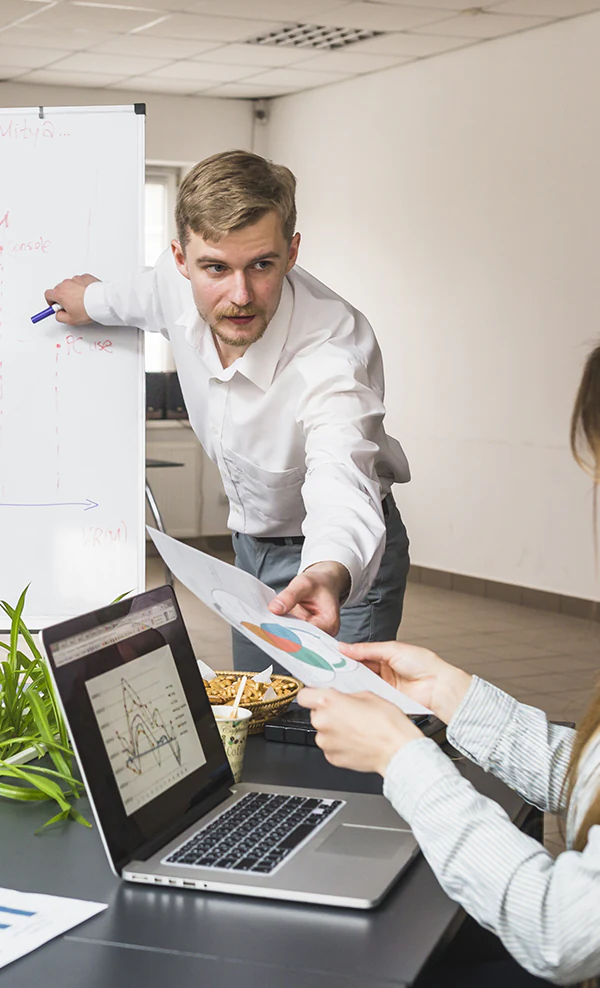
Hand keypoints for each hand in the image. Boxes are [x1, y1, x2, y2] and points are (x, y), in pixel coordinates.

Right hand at [44, 274, 99, 324]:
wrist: (103, 301)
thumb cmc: (88, 309)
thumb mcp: (71, 320)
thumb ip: (60, 317)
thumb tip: (58, 314)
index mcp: (60, 293)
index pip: (48, 294)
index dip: (51, 301)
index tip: (55, 306)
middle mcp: (66, 284)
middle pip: (59, 289)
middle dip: (63, 297)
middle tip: (71, 306)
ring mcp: (76, 279)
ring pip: (70, 285)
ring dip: (73, 291)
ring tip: (82, 301)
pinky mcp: (85, 277)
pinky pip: (80, 281)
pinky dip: (82, 287)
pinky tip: (88, 295)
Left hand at [268, 561, 349, 635]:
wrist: (323, 583)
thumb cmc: (318, 583)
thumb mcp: (304, 583)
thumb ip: (290, 596)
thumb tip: (274, 609)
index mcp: (329, 623)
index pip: (307, 634)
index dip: (289, 632)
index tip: (273, 629)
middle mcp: (324, 633)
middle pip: (301, 639)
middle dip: (283, 634)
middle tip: (265, 630)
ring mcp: (315, 634)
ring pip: (295, 638)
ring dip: (281, 632)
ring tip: (266, 627)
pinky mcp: (306, 633)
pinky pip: (292, 634)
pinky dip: (282, 629)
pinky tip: (271, 625)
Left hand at [297, 688, 421, 775]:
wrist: (397, 751)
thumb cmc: (387, 724)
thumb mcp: (368, 695)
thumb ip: (346, 696)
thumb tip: (340, 698)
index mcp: (329, 702)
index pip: (304, 695)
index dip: (312, 694)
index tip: (317, 696)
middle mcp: (323, 722)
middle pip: (315, 713)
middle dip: (328, 712)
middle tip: (347, 713)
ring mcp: (326, 742)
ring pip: (323, 731)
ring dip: (334, 729)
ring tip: (355, 729)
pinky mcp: (332, 758)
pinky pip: (330, 746)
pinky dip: (339, 744)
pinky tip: (356, 741)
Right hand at [339, 641, 471, 725]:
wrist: (438, 685)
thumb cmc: (424, 663)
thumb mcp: (392, 649)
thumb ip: (367, 649)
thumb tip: (346, 647)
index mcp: (385, 655)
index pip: (361, 654)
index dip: (347, 655)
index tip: (332, 655)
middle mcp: (383, 671)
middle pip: (359, 670)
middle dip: (346, 670)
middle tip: (330, 669)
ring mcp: (384, 686)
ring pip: (362, 683)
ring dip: (351, 682)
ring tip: (337, 679)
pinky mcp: (386, 699)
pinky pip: (370, 696)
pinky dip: (360, 694)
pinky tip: (351, 691)